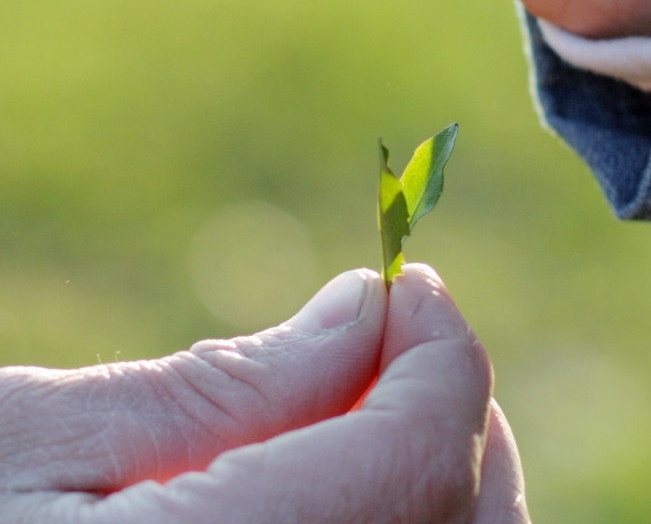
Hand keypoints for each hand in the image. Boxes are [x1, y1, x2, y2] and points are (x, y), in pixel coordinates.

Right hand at [0, 265, 527, 522]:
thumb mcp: (45, 444)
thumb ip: (228, 385)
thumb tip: (364, 308)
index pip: (423, 459)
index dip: (440, 350)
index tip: (404, 284)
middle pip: (472, 520)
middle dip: (452, 404)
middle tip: (395, 335)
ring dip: (444, 466)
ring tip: (369, 401)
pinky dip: (417, 518)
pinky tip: (348, 478)